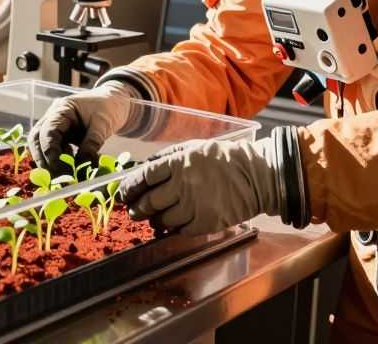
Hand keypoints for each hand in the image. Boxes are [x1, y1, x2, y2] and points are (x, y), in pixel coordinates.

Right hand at [28, 80, 138, 169]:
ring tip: (63, 178)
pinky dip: (58, 162)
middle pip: (37, 139)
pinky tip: (70, 169)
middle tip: (57, 179)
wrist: (114, 102)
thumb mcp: (103, 125)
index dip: (50, 152)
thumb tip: (83, 167)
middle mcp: (53, 116)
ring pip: (41, 146)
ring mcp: (55, 126)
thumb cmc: (108, 108)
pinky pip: (53, 150)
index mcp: (62, 109)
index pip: (47, 131)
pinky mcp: (60, 136)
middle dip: (44, 161)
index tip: (59, 170)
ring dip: (49, 163)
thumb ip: (91, 144)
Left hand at [117, 136, 284, 235]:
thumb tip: (145, 166)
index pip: (143, 177)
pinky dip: (175, 228)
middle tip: (133, 211)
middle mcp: (183, 185)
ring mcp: (194, 206)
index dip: (129, 188)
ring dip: (155, 220)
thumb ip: (168, 156)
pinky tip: (178, 222)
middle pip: (148, 202)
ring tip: (155, 218)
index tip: (121, 194)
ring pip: (162, 220)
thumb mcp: (194, 147)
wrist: (256, 176)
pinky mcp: (205, 223)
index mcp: (178, 163)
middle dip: (136, 209)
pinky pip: (180, 230)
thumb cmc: (223, 160)